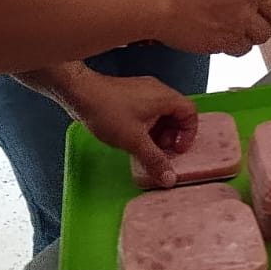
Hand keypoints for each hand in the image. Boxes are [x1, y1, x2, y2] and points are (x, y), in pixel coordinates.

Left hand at [59, 69, 197, 189]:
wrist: (81, 94)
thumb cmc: (109, 113)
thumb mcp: (134, 141)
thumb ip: (154, 160)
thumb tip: (169, 179)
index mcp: (164, 97)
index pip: (190, 112)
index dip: (188, 133)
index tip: (177, 150)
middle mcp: (157, 90)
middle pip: (177, 113)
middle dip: (172, 136)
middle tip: (161, 151)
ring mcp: (143, 90)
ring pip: (161, 113)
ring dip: (159, 132)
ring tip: (146, 148)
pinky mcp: (130, 93)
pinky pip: (148, 110)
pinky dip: (147, 125)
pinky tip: (134, 138)